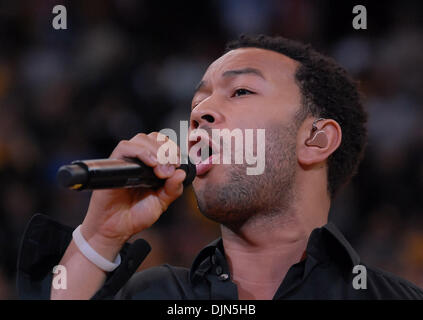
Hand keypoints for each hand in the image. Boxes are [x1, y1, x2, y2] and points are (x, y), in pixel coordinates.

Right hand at [80, 132, 184, 252]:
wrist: (116, 229)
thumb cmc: (136, 215)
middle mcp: (139, 160)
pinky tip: (151, 164)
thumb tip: (181, 173)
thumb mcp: (161, 203)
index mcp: (151, 166)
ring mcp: (126, 161)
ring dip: (155, 149)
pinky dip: (141, 152)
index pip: (163, 144)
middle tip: (172, 165)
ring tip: (161, 168)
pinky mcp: (113, 164)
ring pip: (141, 139)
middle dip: (167, 149)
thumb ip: (173, 189)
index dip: (173, 149)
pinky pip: (125, 147)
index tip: (178, 163)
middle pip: (154, 137)